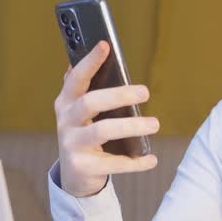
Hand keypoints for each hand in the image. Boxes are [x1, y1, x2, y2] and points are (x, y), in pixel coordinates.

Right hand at [54, 41, 159, 196]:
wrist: (75, 175)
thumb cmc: (85, 134)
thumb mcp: (82, 113)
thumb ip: (89, 88)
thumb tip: (101, 52)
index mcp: (66, 103)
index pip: (76, 78)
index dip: (89, 62)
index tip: (105, 45)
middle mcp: (66, 122)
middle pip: (90, 102)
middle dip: (119, 95)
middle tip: (145, 92)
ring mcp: (71, 145)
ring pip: (102, 131)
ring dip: (131, 126)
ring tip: (155, 124)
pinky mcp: (82, 167)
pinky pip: (113, 163)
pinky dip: (135, 162)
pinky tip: (151, 159)